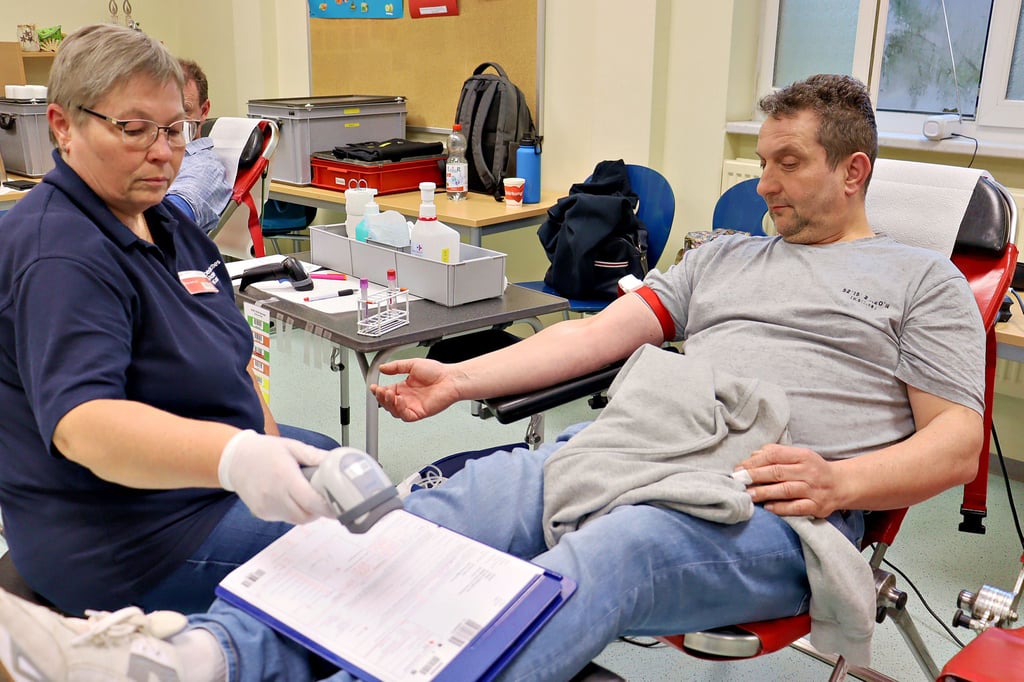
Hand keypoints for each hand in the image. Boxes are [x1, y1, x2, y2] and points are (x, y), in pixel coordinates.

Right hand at [218, 430, 334, 523]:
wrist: (234, 459)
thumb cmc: (263, 451)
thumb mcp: (292, 446)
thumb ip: (315, 457)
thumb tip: (336, 462)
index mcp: (285, 477)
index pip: (311, 501)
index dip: (328, 506)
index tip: (339, 504)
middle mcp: (274, 495)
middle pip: (306, 515)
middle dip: (319, 510)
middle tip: (326, 500)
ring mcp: (266, 507)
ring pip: (296, 519)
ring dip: (307, 513)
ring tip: (310, 498)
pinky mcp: (261, 513)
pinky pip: (284, 518)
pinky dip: (294, 512)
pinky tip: (293, 499)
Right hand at [369, 358, 460, 421]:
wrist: (450, 379)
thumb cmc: (437, 372)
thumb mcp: (412, 364)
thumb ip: (396, 366)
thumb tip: (382, 368)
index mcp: (404, 387)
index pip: (387, 392)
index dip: (378, 391)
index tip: (373, 386)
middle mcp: (407, 398)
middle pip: (388, 403)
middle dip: (381, 398)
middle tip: (379, 390)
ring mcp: (413, 406)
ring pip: (394, 411)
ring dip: (388, 403)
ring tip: (388, 393)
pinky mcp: (419, 413)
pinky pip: (405, 415)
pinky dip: (400, 409)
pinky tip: (400, 400)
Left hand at [734, 443, 842, 517]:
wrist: (841, 484)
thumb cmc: (813, 469)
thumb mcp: (799, 456)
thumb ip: (776, 454)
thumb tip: (752, 456)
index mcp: (803, 456)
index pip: (775, 454)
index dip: (755, 461)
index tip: (739, 468)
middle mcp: (809, 471)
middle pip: (778, 472)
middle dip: (755, 476)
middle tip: (739, 481)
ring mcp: (814, 490)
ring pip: (786, 490)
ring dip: (765, 492)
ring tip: (749, 495)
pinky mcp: (817, 506)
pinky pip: (797, 507)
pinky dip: (781, 508)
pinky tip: (768, 508)